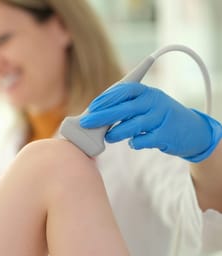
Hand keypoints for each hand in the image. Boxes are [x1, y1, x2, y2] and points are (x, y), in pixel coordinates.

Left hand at [80, 82, 221, 161]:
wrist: (192, 130)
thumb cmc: (158, 116)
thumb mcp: (145, 105)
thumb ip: (125, 107)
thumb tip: (95, 115)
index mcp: (147, 92)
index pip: (124, 90)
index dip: (107, 98)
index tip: (92, 107)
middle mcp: (155, 102)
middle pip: (125, 108)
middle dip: (102, 116)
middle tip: (87, 123)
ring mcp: (161, 118)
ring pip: (133, 125)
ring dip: (116, 132)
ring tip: (109, 137)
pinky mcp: (166, 135)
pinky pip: (144, 140)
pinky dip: (135, 142)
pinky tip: (132, 142)